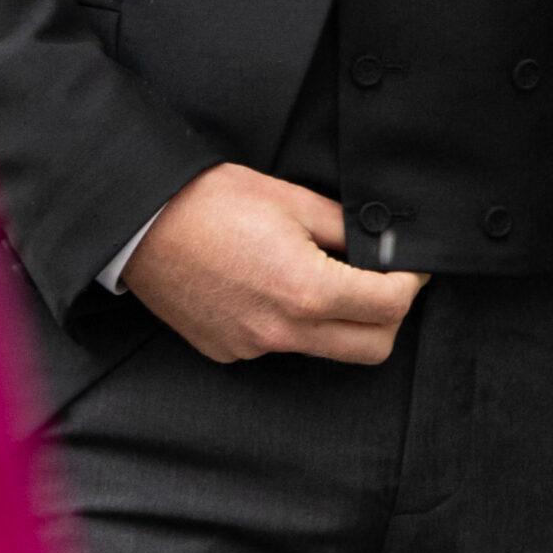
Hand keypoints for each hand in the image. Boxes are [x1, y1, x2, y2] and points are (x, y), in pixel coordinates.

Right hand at [121, 162, 428, 365]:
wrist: (140, 223)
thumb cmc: (211, 202)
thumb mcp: (291, 199)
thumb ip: (345, 227)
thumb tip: (382, 243)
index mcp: (307, 289)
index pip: (391, 306)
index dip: (412, 282)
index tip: (412, 266)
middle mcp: (284, 331)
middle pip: (373, 348)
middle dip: (390, 316)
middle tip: (382, 279)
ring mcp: (254, 348)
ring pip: (326, 350)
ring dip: (340, 322)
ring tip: (322, 275)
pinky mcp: (229, 353)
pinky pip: (281, 347)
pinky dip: (292, 324)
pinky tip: (271, 286)